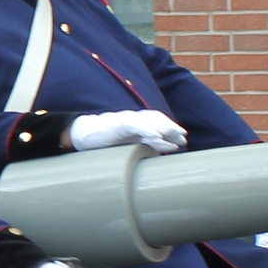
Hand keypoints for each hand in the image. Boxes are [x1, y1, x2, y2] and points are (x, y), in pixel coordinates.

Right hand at [70, 109, 188, 153]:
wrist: (84, 135)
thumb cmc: (105, 141)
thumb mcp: (130, 144)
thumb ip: (146, 144)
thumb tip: (165, 149)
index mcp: (137, 122)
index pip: (157, 121)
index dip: (170, 128)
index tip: (182, 138)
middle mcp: (133, 118)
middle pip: (156, 119)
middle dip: (171, 127)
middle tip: (183, 137)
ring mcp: (127, 119)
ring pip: (149, 120)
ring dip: (164, 128)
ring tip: (176, 137)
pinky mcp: (119, 123)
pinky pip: (137, 125)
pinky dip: (149, 131)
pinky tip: (158, 138)